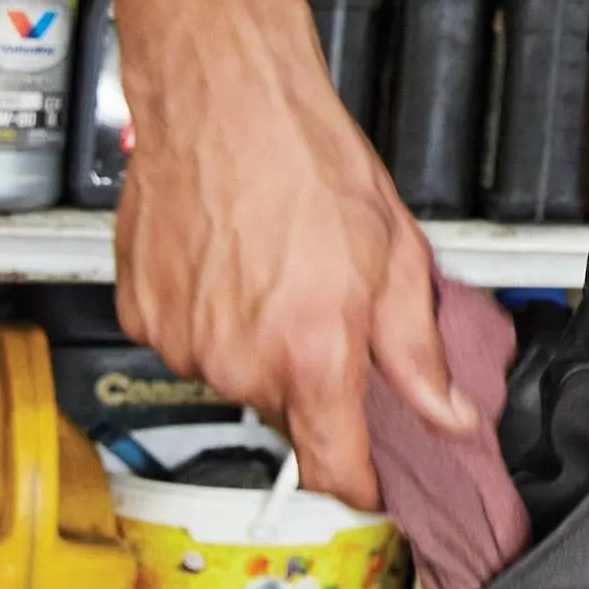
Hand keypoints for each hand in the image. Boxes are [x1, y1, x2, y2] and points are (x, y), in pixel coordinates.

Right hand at [108, 0, 474, 515]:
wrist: (223, 101)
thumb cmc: (308, 161)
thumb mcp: (399, 256)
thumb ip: (419, 352)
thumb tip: (448, 412)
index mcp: (313, 353)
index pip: (333, 470)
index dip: (359, 487)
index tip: (373, 487)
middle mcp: (241, 361)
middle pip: (288, 414)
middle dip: (317, 382)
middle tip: (331, 314)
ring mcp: (183, 343)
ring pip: (238, 377)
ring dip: (262, 348)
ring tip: (278, 273)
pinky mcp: (140, 319)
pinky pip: (191, 345)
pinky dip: (213, 320)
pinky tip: (232, 267)